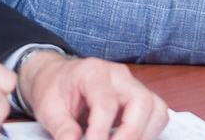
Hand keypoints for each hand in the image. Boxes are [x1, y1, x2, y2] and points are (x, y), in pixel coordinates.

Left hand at [17, 52, 168, 139]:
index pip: (106, 103)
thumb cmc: (54, 89)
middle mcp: (118, 74)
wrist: (57, 76)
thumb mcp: (48, 108)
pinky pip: (156, 114)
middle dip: (132, 133)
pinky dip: (148, 133)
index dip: (101, 132)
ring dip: (145, 134)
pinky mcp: (139, 97)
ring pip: (156, 108)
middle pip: (142, 100)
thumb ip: (61, 128)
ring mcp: (131, 84)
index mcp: (92, 71)